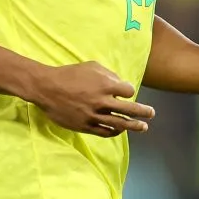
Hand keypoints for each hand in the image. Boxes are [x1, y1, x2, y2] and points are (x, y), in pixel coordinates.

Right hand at [28, 61, 155, 137]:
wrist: (47, 88)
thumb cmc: (70, 74)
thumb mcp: (91, 66)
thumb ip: (109, 74)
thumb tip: (121, 84)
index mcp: (105, 85)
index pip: (128, 91)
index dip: (129, 91)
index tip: (127, 92)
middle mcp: (102, 102)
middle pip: (129, 109)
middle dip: (143, 112)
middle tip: (151, 113)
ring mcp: (94, 116)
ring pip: (119, 124)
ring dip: (134, 126)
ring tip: (143, 127)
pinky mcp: (85, 126)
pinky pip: (105, 132)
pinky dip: (115, 132)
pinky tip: (120, 131)